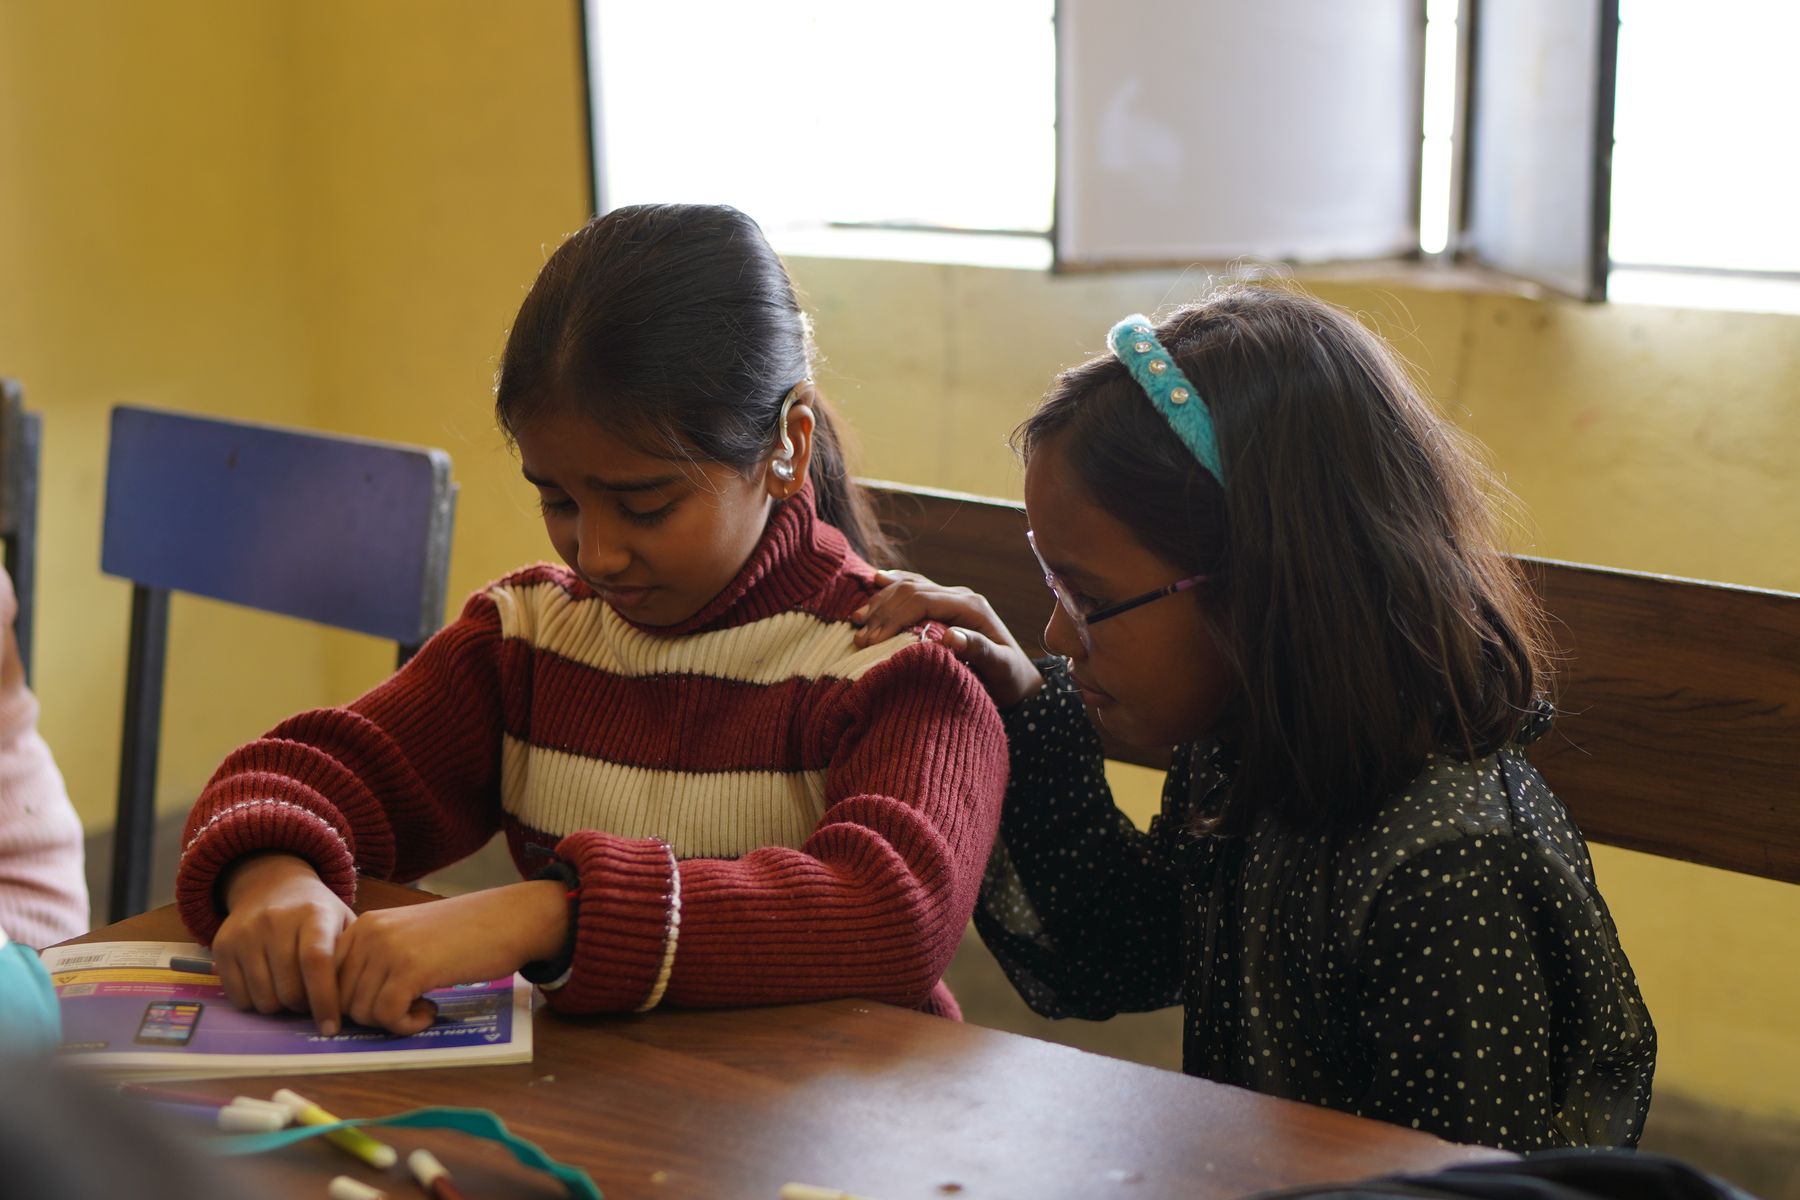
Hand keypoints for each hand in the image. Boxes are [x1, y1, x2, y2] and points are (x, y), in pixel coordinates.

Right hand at [214, 853, 354, 1034]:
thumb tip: (354, 1003)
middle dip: (303, 1006)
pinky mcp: (222, 946)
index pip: (316, 962)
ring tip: (290, 991)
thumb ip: (350, 955)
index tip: (331, 1028)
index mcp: (313, 913)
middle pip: (289, 988)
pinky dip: (255, 1003)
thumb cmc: (316, 913)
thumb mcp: (342, 920)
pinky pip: (238, 997)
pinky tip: (267, 987)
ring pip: (263, 998)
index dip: (324, 1000)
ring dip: (280, 1007)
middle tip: (310, 1001)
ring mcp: (245, 933)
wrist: (272, 884)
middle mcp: (275, 921)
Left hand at [333, 881, 567, 1035]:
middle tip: (407, 1009)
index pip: (329, 979)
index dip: (347, 1005)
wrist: (510, 919)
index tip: (378, 1012)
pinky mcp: (411, 969)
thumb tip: (345, 1009)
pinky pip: (388, 1016)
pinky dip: (407, 1025)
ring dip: (393, 1021)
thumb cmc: (466, 933)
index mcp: (365, 925)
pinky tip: (431, 1011)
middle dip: (372, 1016)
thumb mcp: (409, 939)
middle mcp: (370, 933)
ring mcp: (389, 949)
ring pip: (364, 1012)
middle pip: (342, 1000)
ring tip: (423, 1007)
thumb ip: (376, 962)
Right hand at [851, 570, 1044, 708]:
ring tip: (856, 620)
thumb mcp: (1000, 668)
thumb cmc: (1010, 679)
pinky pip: (914, 587)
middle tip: (857, 637)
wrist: (1020, 679)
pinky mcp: (946, 605)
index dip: (893, 617)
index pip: (921, 601)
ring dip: (881, 601)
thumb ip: (979, 650)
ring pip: (909, 586)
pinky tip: (875, 582)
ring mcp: (952, 597)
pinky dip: (893, 585)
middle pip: (911, 591)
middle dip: (881, 611)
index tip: (871, 640)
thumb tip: (951, 637)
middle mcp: (961, 596)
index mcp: (971, 606)